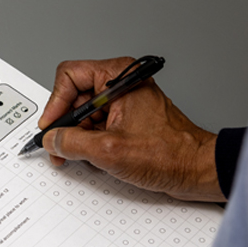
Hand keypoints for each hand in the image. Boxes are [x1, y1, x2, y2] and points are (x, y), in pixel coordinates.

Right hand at [39, 57, 224, 201]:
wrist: (196, 170)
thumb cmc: (170, 154)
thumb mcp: (109, 150)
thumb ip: (72, 142)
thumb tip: (52, 138)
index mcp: (118, 77)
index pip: (70, 76)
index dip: (55, 103)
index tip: (52, 127)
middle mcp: (121, 85)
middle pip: (75, 97)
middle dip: (66, 125)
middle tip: (60, 148)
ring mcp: (124, 103)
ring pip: (84, 115)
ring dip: (78, 137)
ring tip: (81, 156)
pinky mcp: (127, 121)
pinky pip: (98, 127)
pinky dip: (90, 143)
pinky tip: (94, 158)